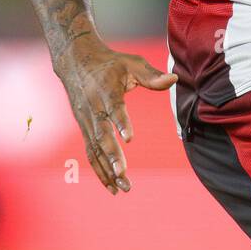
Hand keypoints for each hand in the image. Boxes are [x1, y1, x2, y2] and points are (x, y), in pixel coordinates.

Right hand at [54, 36, 176, 193]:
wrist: (76, 62)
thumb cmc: (110, 63)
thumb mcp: (132, 63)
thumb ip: (151, 75)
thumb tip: (174, 79)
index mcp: (106, 91)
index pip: (113, 109)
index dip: (120, 123)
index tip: (129, 138)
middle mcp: (93, 109)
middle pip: (101, 135)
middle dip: (112, 156)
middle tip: (123, 174)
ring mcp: (86, 121)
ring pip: (95, 149)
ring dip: (107, 169)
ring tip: (122, 187)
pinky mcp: (85, 129)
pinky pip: (91, 152)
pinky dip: (100, 170)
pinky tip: (111, 186)